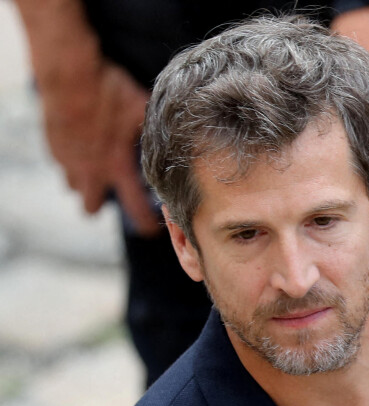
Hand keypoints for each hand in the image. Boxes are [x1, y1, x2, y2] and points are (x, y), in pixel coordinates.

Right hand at [40, 59, 160, 235]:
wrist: (68, 73)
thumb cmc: (109, 90)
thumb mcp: (141, 108)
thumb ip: (154, 129)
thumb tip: (176, 132)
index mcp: (117, 167)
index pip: (134, 207)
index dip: (144, 224)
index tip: (149, 230)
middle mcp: (91, 171)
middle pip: (90, 208)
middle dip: (100, 204)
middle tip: (110, 192)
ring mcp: (68, 160)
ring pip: (73, 186)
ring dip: (84, 181)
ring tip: (94, 166)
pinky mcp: (53, 147)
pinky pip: (62, 163)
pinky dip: (71, 159)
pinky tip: (81, 144)